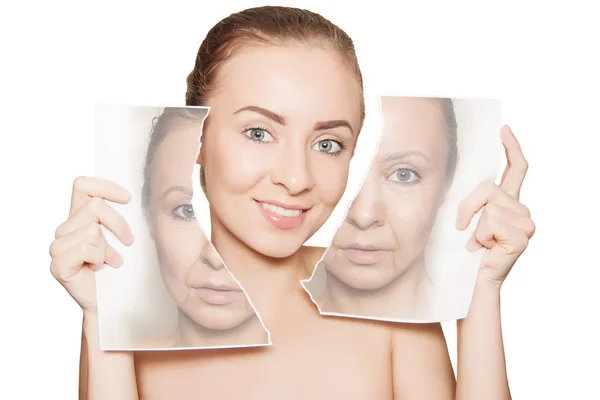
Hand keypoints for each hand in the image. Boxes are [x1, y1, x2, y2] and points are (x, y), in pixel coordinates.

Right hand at [49, 176, 133, 310]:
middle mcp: (66, 229)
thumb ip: (117, 215)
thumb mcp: (120, 236)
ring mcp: (58, 246)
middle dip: (119, 223)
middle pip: (94, 206)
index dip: (104, 186)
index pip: (83, 186)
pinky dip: (99, 258)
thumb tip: (131, 197)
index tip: (127, 198)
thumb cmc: (118, 268)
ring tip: (110, 261)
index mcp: (79, 218)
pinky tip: (99, 268)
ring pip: (91, 229)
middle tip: (129, 242)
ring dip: (108, 247)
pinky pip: (85, 248)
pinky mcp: (58, 264)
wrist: (110, 301)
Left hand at [456, 125, 535, 285]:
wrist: (472, 280)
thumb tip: (468, 179)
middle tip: (461, 227)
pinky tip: (486, 249)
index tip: (504, 129)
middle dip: (467, 205)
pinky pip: (491, 222)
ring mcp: (525, 223)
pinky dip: (481, 236)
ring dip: (474, 226)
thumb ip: (474, 199)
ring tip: (479, 243)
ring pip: (489, 206)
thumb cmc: (467, 250)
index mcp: (508, 203)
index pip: (515, 169)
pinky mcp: (522, 235)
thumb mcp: (469, 218)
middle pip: (489, 188)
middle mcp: (520, 210)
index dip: (511, 147)